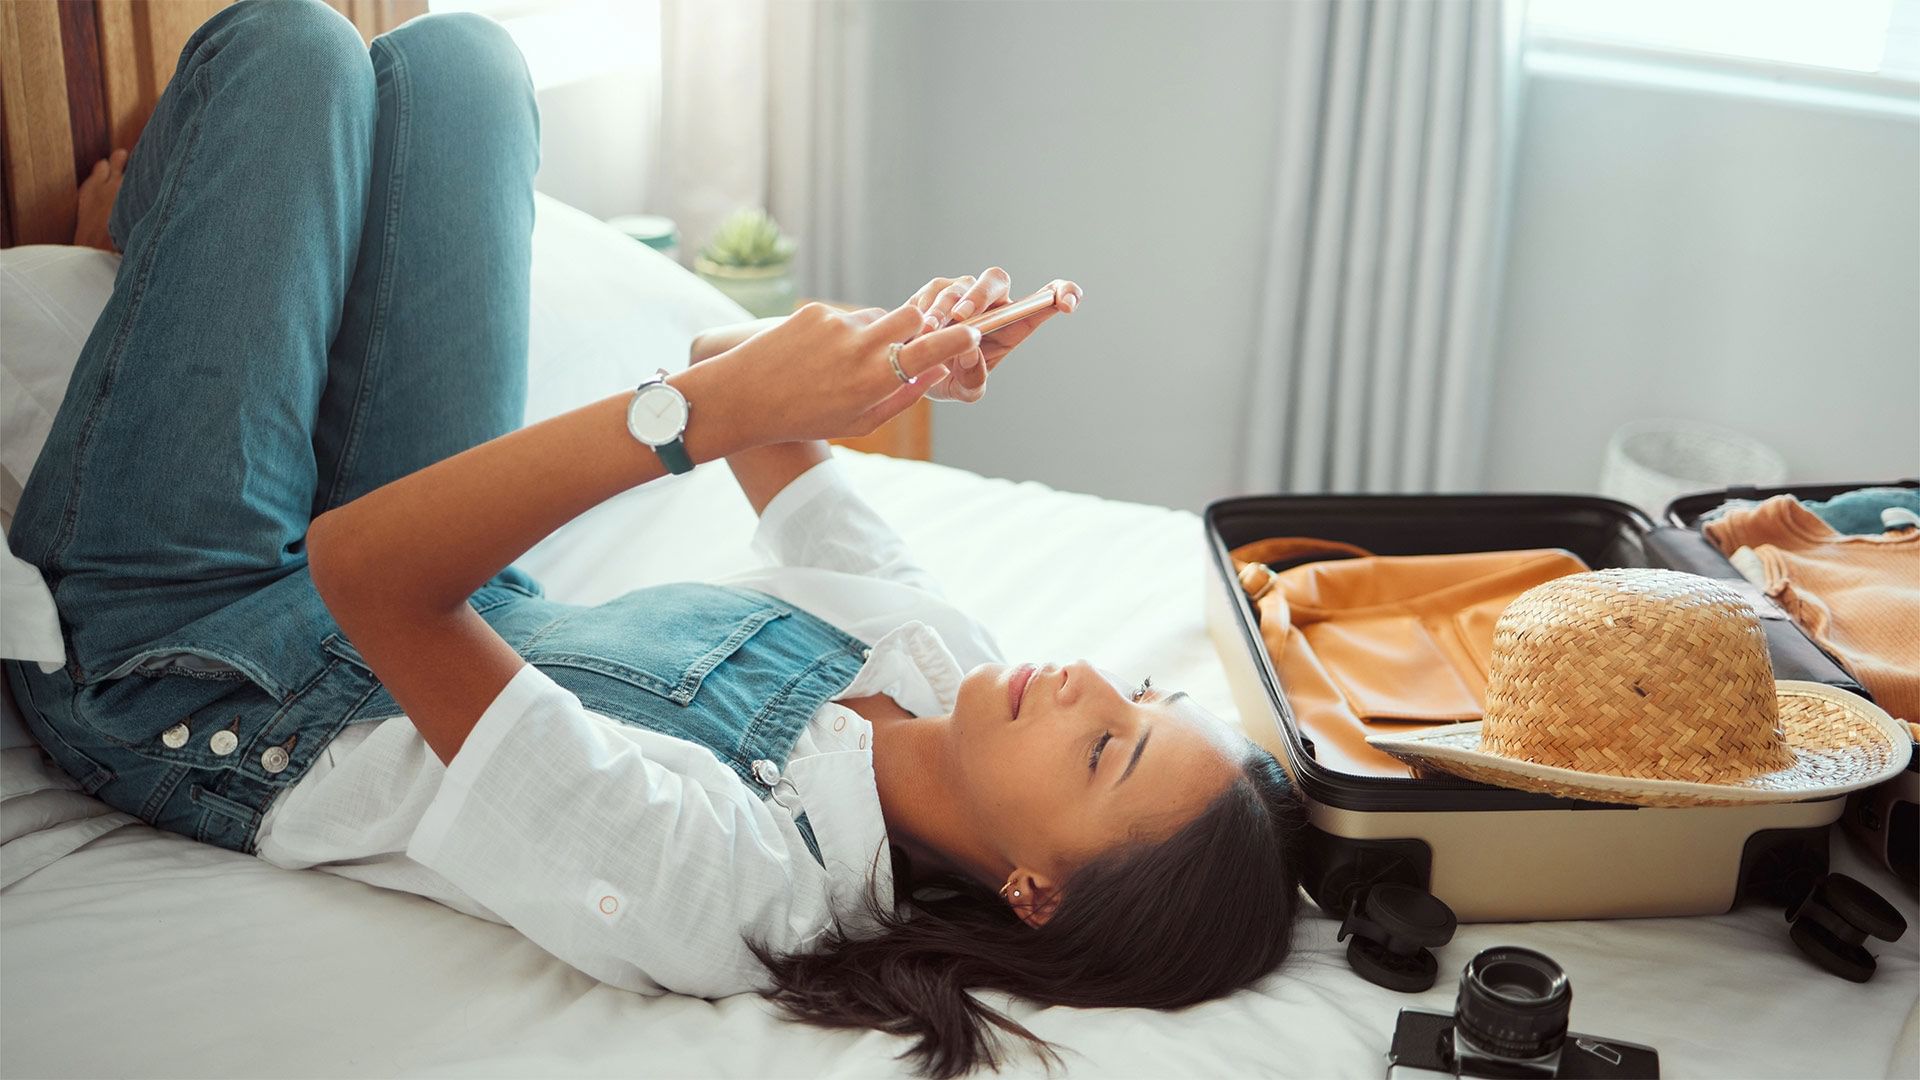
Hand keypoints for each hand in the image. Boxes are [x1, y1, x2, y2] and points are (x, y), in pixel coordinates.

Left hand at [696, 301, 979, 444]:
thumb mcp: (860, 422)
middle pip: (913, 317)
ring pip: (876, 318)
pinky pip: (845, 318)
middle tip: (910, 345)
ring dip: (876, 335)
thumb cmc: (804, 418)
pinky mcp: (816, 312)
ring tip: (844, 364)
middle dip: (920, 327)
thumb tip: (938, 372)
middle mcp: (860, 346)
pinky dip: (843, 335)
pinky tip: (817, 357)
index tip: (972, 334)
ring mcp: (837, 324)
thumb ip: (904, 397)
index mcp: (875, 379)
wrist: (741, 398)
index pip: (933, 348)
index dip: (958, 339)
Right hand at [905, 269, 1082, 402]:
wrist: (909, 368)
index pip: (1045, 300)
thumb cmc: (947, 377)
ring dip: (944, 309)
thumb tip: (969, 351)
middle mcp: (991, 302)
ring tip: (930, 332)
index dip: (1063, 293)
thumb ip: (973, 380)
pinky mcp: (936, 289)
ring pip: (960, 286)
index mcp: (1011, 325)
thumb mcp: (963, 389)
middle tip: (962, 317)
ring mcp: (963, 291)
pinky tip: (918, 328)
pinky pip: (933, 291)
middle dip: (981, 295)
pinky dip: (925, 308)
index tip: (1065, 305)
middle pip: (996, 280)